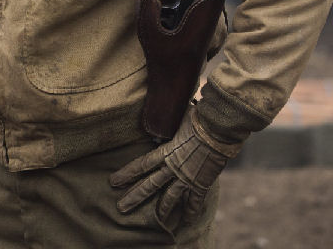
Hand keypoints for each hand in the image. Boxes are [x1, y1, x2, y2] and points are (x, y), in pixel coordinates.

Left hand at [110, 107, 240, 225]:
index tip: (113, 182)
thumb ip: (168, 121)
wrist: (219, 129)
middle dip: (135, 197)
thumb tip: (162, 110)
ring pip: (170, 197)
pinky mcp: (202, 183)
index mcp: (165, 151)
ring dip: (161, 209)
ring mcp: (187, 177)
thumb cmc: (198, 118)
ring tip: (153, 221)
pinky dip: (192, 211)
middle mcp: (173, 167)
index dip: (127, 174)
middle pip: (150, 185)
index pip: (141, 165)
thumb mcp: (177, 118)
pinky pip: (195, 201)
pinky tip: (187, 222)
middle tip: (121, 208)